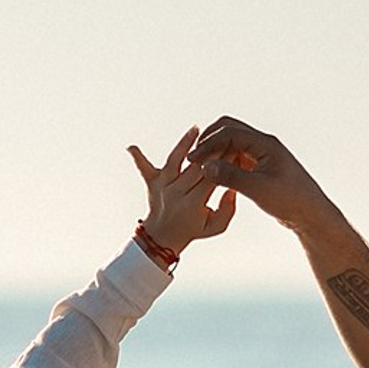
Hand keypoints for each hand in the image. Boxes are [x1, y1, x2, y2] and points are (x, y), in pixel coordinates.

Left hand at [130, 126, 237, 256]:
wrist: (162, 238)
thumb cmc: (192, 229)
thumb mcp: (215, 226)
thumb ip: (228, 209)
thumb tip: (231, 188)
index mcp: (192, 204)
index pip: (212, 178)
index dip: (225, 163)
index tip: (237, 149)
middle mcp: (176, 193)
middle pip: (196, 167)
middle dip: (212, 150)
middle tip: (224, 135)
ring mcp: (162, 187)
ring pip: (174, 161)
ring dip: (184, 144)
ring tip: (196, 129)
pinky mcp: (151, 183)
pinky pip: (143, 169)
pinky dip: (138, 157)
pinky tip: (131, 147)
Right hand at [189, 116, 339, 237]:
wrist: (309, 212)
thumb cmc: (290, 200)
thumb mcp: (258, 189)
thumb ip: (231, 176)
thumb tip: (206, 166)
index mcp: (266, 144)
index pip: (230, 133)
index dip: (208, 145)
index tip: (192, 160)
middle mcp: (264, 144)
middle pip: (229, 129)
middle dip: (209, 141)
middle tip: (192, 159)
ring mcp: (262, 154)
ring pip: (231, 143)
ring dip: (215, 151)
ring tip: (199, 168)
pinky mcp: (260, 165)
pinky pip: (236, 156)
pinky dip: (222, 161)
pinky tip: (213, 176)